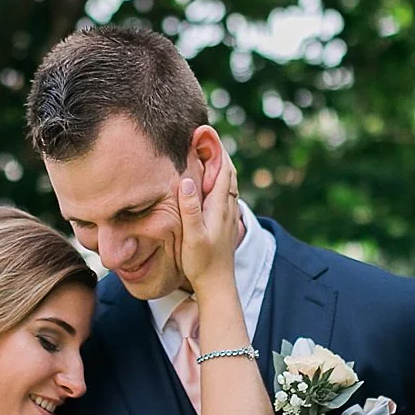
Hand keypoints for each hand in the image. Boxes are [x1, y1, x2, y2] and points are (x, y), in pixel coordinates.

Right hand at [175, 145, 240, 291]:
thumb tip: (186, 180)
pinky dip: (220, 179)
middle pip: (228, 171)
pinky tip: (211, 180)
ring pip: (228, 182)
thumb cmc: (202, 262)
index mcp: (219, 206)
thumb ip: (190, 208)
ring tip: (208, 150)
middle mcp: (228, 208)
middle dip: (218, 151)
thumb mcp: (192, 235)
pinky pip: (225, 193)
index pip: (222, 169)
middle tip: (205, 134)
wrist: (217, 284)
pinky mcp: (226, 223)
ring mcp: (228, 215)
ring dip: (220, 164)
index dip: (215, 148)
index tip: (205, 131)